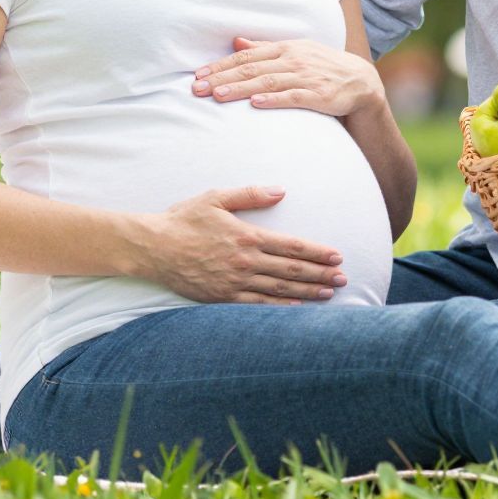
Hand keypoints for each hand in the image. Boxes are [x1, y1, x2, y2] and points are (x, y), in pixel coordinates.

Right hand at [129, 185, 347, 304]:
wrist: (153, 247)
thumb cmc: (184, 219)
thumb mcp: (216, 198)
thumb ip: (250, 194)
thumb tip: (281, 191)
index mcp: (247, 236)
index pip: (291, 246)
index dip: (317, 252)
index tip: (337, 256)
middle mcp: (245, 261)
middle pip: (292, 269)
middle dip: (321, 274)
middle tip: (344, 277)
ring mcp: (235, 282)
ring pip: (280, 289)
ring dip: (307, 291)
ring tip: (330, 292)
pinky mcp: (223, 297)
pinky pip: (258, 305)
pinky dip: (281, 307)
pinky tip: (297, 307)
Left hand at [192, 37, 384, 117]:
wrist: (360, 81)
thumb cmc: (321, 66)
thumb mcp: (294, 51)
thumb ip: (264, 48)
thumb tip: (235, 42)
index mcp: (285, 48)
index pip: (246, 57)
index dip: (221, 66)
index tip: (199, 75)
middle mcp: (293, 60)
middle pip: (251, 69)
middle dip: (222, 79)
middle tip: (198, 88)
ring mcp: (306, 77)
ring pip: (267, 82)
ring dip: (240, 89)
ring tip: (218, 96)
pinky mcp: (319, 95)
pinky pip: (293, 97)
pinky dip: (273, 99)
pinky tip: (256, 103)